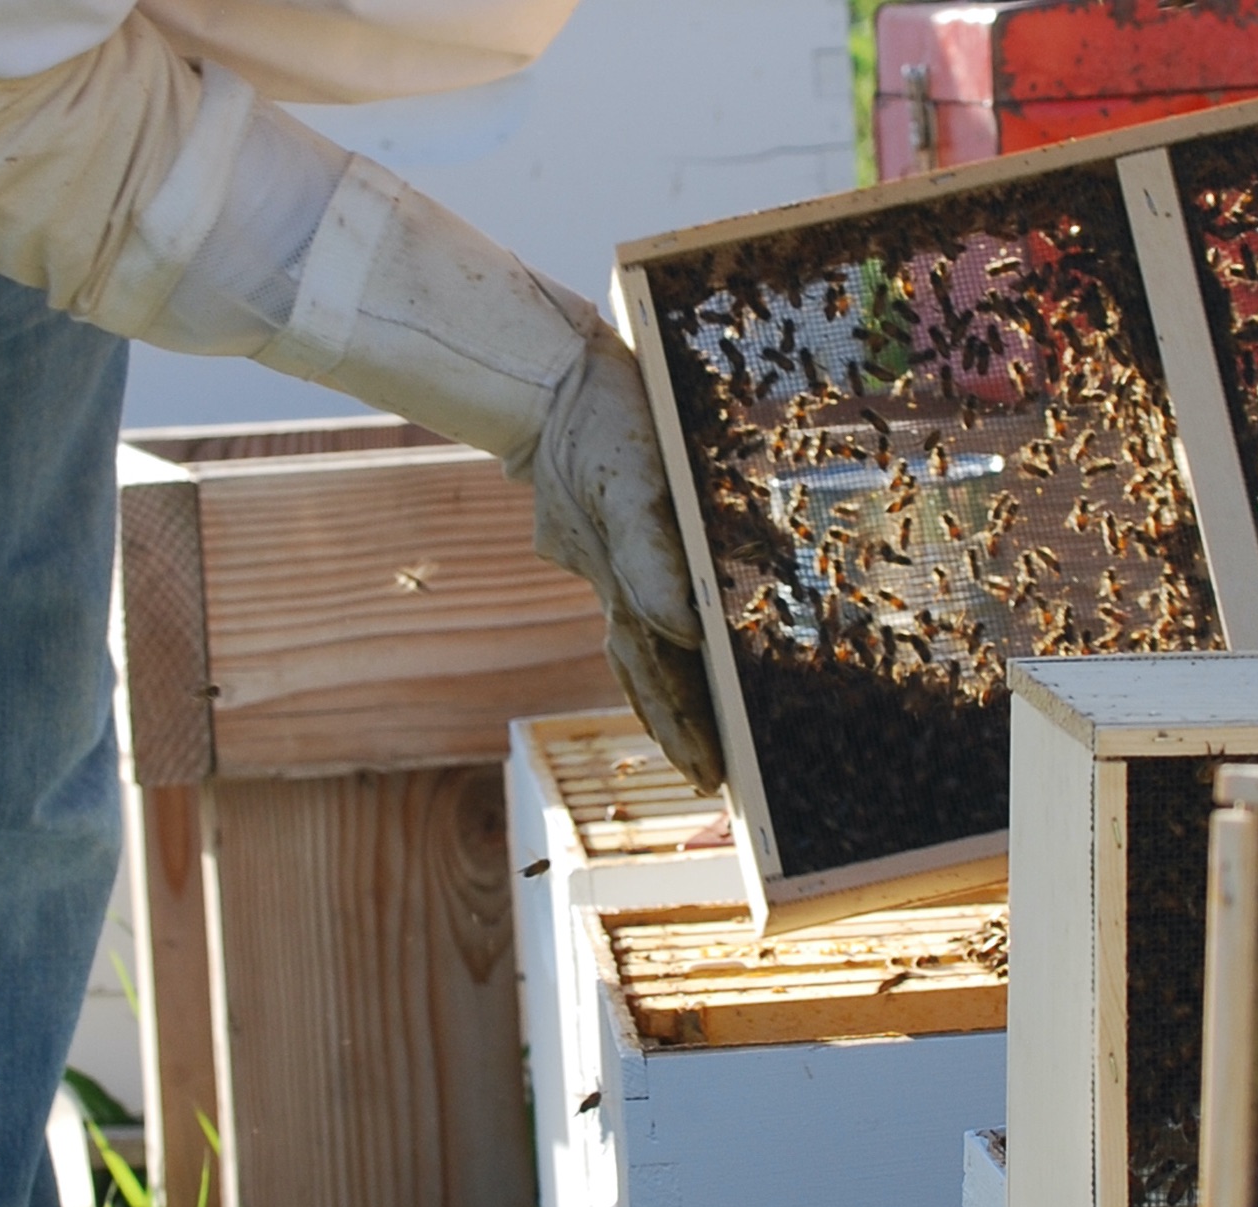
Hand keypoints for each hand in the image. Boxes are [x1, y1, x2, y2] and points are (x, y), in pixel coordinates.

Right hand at [533, 332, 725, 792]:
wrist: (547, 376)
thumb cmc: (602, 418)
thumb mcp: (633, 482)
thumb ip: (653, 561)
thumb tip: (685, 632)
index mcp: (620, 577)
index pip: (655, 664)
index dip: (684, 713)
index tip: (710, 763)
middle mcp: (611, 578)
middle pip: (645, 669)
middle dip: (677, 724)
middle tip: (708, 779)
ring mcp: (605, 561)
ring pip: (635, 646)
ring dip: (663, 700)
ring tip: (692, 750)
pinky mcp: (610, 538)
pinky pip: (635, 604)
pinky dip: (653, 645)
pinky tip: (676, 659)